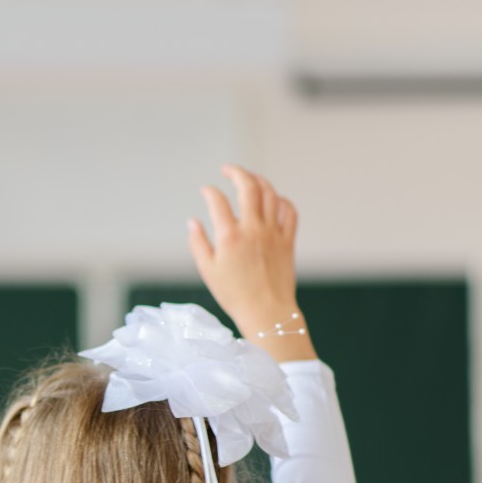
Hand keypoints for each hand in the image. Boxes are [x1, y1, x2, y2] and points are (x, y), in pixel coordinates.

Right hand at [188, 165, 315, 361]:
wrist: (266, 312)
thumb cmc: (234, 295)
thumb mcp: (207, 271)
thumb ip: (198, 243)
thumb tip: (192, 221)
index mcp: (230, 237)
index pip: (217, 201)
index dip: (209, 191)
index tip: (205, 191)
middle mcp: (253, 229)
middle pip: (248, 187)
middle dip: (236, 173)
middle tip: (227, 170)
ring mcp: (273, 233)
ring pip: (270, 194)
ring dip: (258, 181)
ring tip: (249, 179)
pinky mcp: (287, 240)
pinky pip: (289, 211)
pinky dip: (281, 200)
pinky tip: (273, 200)